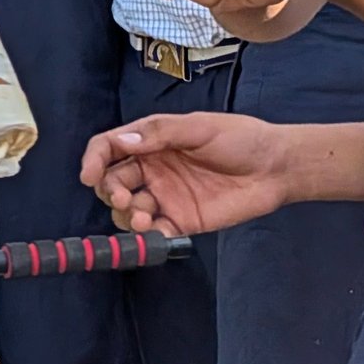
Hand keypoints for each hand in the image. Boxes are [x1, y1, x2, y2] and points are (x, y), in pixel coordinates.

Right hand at [80, 113, 297, 236]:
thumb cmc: (239, 138)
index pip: (111, 147)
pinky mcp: (181, 222)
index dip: (95, 159)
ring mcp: (166, 197)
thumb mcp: (199, 128)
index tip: (88, 175)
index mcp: (153, 140)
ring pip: (128, 209)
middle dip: (110, 190)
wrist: (275, 168)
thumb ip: (160, 133)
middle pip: (113, 181)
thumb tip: (121, 141)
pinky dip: (147, 235)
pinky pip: (154, 232)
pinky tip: (155, 231)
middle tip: (124, 197)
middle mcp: (154, 169)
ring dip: (126, 215)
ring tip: (143, 217)